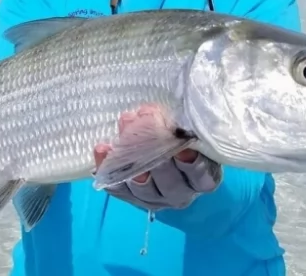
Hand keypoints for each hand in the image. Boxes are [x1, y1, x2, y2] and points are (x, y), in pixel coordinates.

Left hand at [93, 105, 222, 210]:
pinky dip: (108, 168)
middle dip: (155, 154)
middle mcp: (180, 193)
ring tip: (120, 135)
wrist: (159, 141)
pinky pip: (116, 186)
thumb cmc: (181, 130)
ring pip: (141, 187)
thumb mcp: (190, 125)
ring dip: (130, 160)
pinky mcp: (129, 195)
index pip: (202, 176)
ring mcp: (153, 197)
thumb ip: (188, 121)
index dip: (193, 164)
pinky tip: (102, 149)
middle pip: (169, 183)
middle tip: (144, 125)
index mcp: (203, 178)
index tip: (183, 147)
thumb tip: (180, 108)